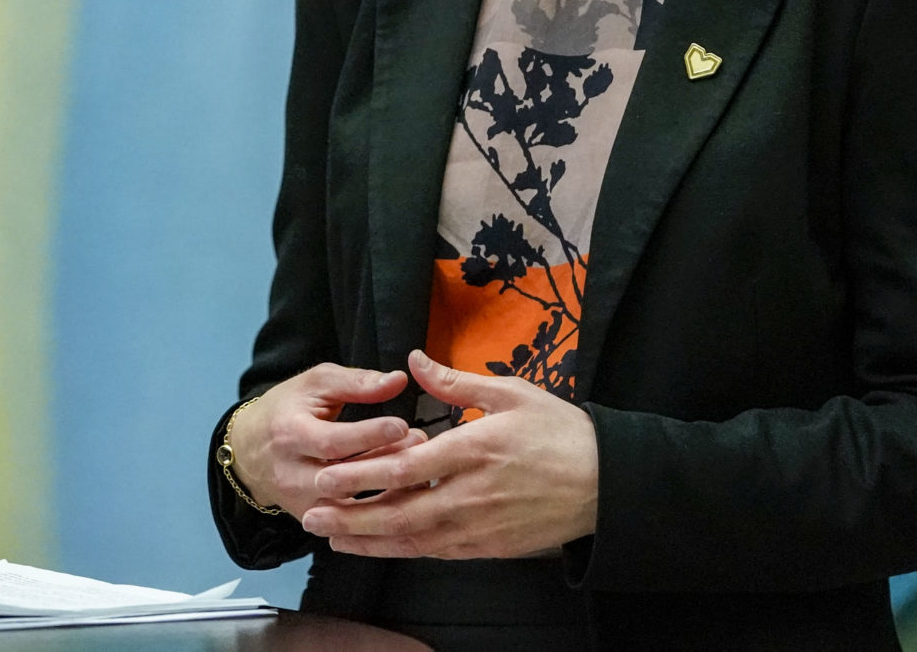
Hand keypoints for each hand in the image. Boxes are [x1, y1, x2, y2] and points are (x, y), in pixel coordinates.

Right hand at [229, 363, 422, 515]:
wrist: (248, 450)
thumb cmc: (288, 408)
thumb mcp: (315, 384)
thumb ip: (356, 382)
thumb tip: (398, 381)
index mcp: (290, 434)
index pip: (332, 441)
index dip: (368, 435)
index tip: (403, 425)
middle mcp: (291, 474)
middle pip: (342, 478)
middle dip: (384, 464)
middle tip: (420, 446)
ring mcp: (300, 503)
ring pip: (348, 507)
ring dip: (386, 491)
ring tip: (419, 470)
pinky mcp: (310, 520)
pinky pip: (348, 524)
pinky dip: (377, 513)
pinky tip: (404, 496)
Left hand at [299, 349, 598, 558]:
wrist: (606, 483)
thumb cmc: (560, 431)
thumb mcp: (511, 393)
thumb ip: (455, 382)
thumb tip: (413, 362)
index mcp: (473, 449)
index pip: (403, 469)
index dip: (360, 477)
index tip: (326, 476)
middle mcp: (470, 494)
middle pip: (398, 513)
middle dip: (351, 518)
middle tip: (311, 518)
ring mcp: (480, 526)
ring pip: (413, 540)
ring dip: (369, 542)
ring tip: (333, 540)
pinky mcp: (490, 547)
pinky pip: (438, 553)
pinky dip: (405, 552)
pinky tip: (382, 548)